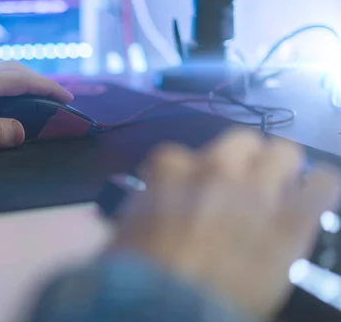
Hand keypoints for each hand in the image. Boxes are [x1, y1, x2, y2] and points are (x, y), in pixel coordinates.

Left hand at [0, 62, 72, 155]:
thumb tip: (22, 131)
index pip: (21, 80)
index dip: (47, 88)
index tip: (68, 99)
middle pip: (14, 70)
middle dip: (40, 82)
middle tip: (59, 100)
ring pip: (1, 71)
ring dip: (24, 81)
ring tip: (39, 98)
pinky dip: (8, 84)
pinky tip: (6, 99)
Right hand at [111, 129, 339, 319]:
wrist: (169, 310)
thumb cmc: (136, 275)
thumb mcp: (124, 230)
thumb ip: (144, 206)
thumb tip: (151, 204)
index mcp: (171, 170)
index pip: (177, 155)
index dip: (182, 176)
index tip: (183, 194)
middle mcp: (217, 169)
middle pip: (241, 141)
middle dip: (240, 161)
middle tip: (238, 188)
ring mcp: (258, 191)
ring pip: (285, 152)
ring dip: (280, 169)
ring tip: (279, 191)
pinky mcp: (294, 220)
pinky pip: (323, 184)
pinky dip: (318, 188)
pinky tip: (311, 198)